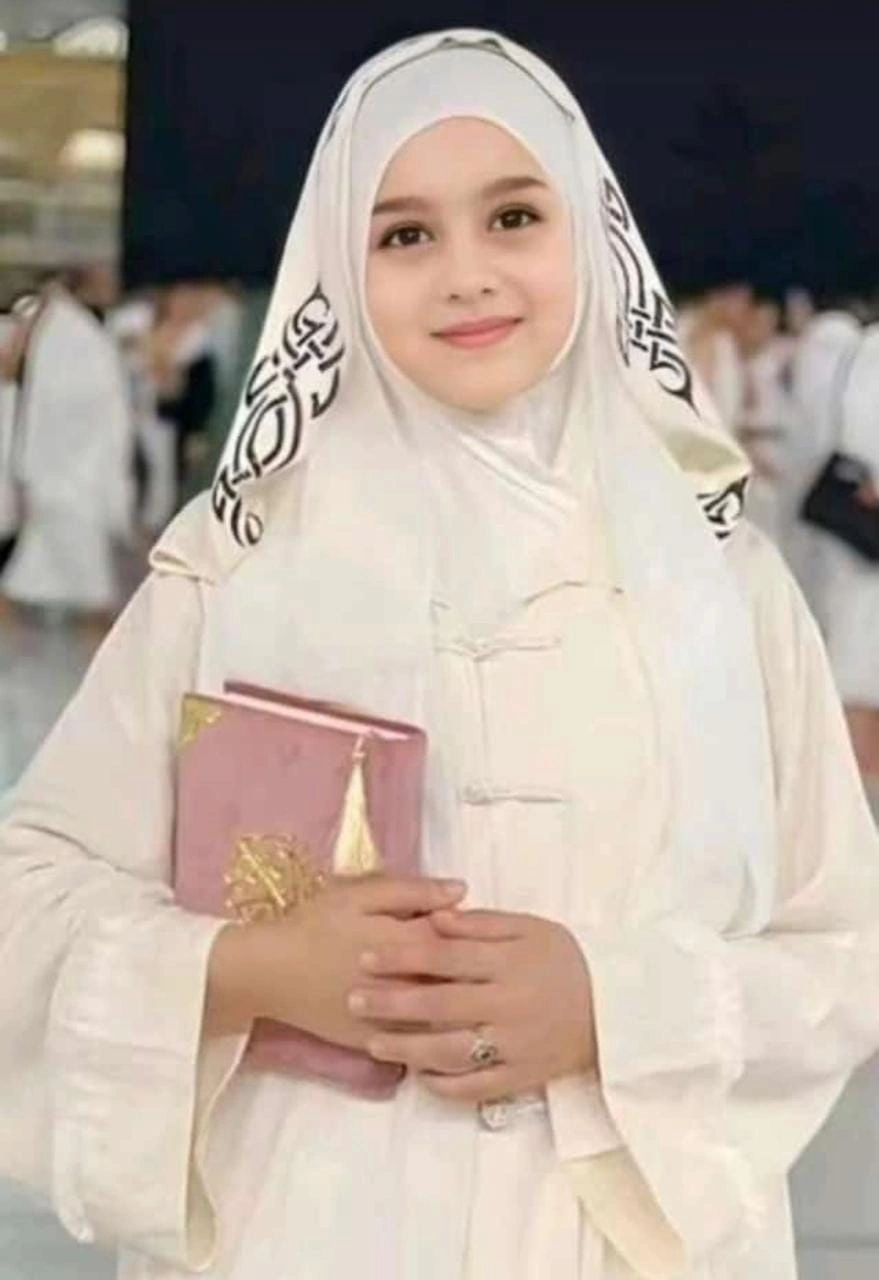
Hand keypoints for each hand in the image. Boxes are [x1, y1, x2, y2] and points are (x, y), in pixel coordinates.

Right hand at [204, 875, 465, 1043]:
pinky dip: (440, 1043)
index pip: (460, 940)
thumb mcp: (360, 895)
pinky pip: (419, 1050)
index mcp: (404, 943)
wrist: (270, 971)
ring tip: (478, 1003)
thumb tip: (461, 891)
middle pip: (458, 984)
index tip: (483, 931)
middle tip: (487, 969)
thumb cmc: (315, 924)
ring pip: (444, 1023)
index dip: (476, 935)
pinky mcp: (376, 1043)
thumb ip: (413, 891)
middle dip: (477, 976)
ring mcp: (391, 1020)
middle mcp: (405, 985)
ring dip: (466, 1013)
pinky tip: (453, 1034)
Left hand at [349, 909, 595, 1103]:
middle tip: (353, 1000)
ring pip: (451, 1052)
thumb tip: (433, 917)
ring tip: (373, 1043)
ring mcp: (515, 1046)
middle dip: (392, 1004)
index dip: (402, 957)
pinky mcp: (523, 1077)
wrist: (618, 1007)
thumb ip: (480, 924)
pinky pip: (476, 1087)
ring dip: (408, 1048)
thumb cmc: (565, 958)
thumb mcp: (529, 928)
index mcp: (508, 963)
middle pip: (440, 1006)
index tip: (366, 956)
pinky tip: (416, 1077)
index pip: (445, 959)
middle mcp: (508, 1006)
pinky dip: (444, 1086)